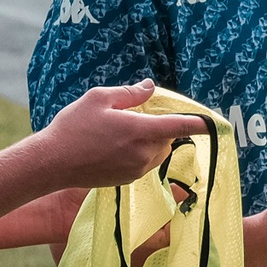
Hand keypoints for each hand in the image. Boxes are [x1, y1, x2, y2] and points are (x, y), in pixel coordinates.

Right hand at [37, 82, 207, 189]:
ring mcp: (137, 169)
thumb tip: (150, 86)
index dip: (202, 122)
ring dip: (151, 140)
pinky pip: (145, 163)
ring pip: (158, 151)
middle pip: (169, 137)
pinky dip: (139, 153)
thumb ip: (130, 93)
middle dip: (160, 126)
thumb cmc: (73, 127)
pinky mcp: (128, 179)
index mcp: (141, 131)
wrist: (51, 163)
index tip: (215, 121)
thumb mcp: (99, 98)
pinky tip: (113, 147)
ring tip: (120, 132)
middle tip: (135, 116)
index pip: (182, 125)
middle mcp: (144, 153)